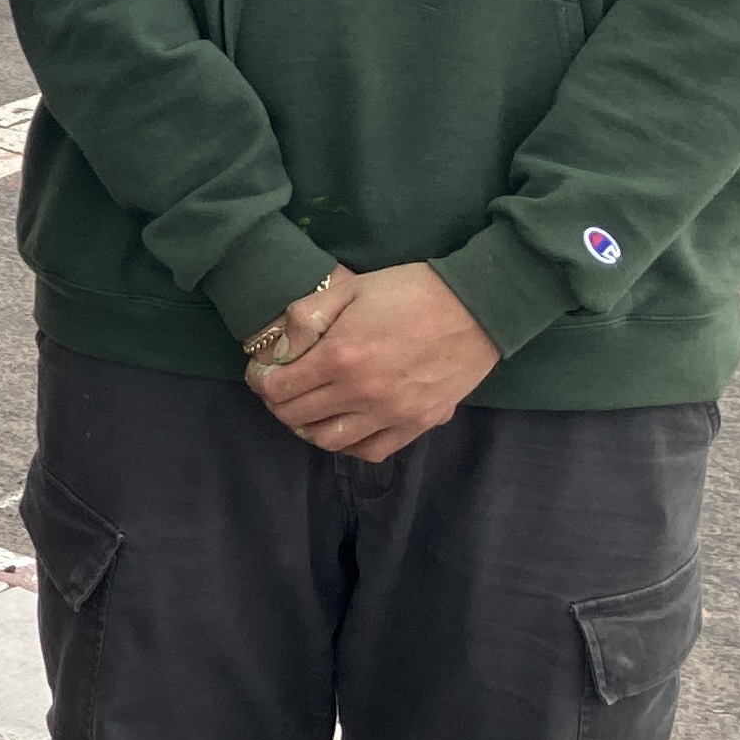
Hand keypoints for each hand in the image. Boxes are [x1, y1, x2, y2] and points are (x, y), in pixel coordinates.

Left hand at [249, 262, 497, 460]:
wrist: (478, 307)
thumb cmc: (411, 291)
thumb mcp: (350, 288)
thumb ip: (305, 317)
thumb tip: (278, 349)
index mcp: (340, 357)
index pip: (277, 389)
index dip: (261, 382)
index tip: (262, 373)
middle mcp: (362, 394)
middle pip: (297, 418)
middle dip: (279, 404)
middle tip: (281, 389)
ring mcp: (392, 414)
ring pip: (330, 441)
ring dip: (310, 428)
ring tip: (310, 408)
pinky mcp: (419, 424)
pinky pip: (371, 451)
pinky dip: (350, 444)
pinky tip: (346, 425)